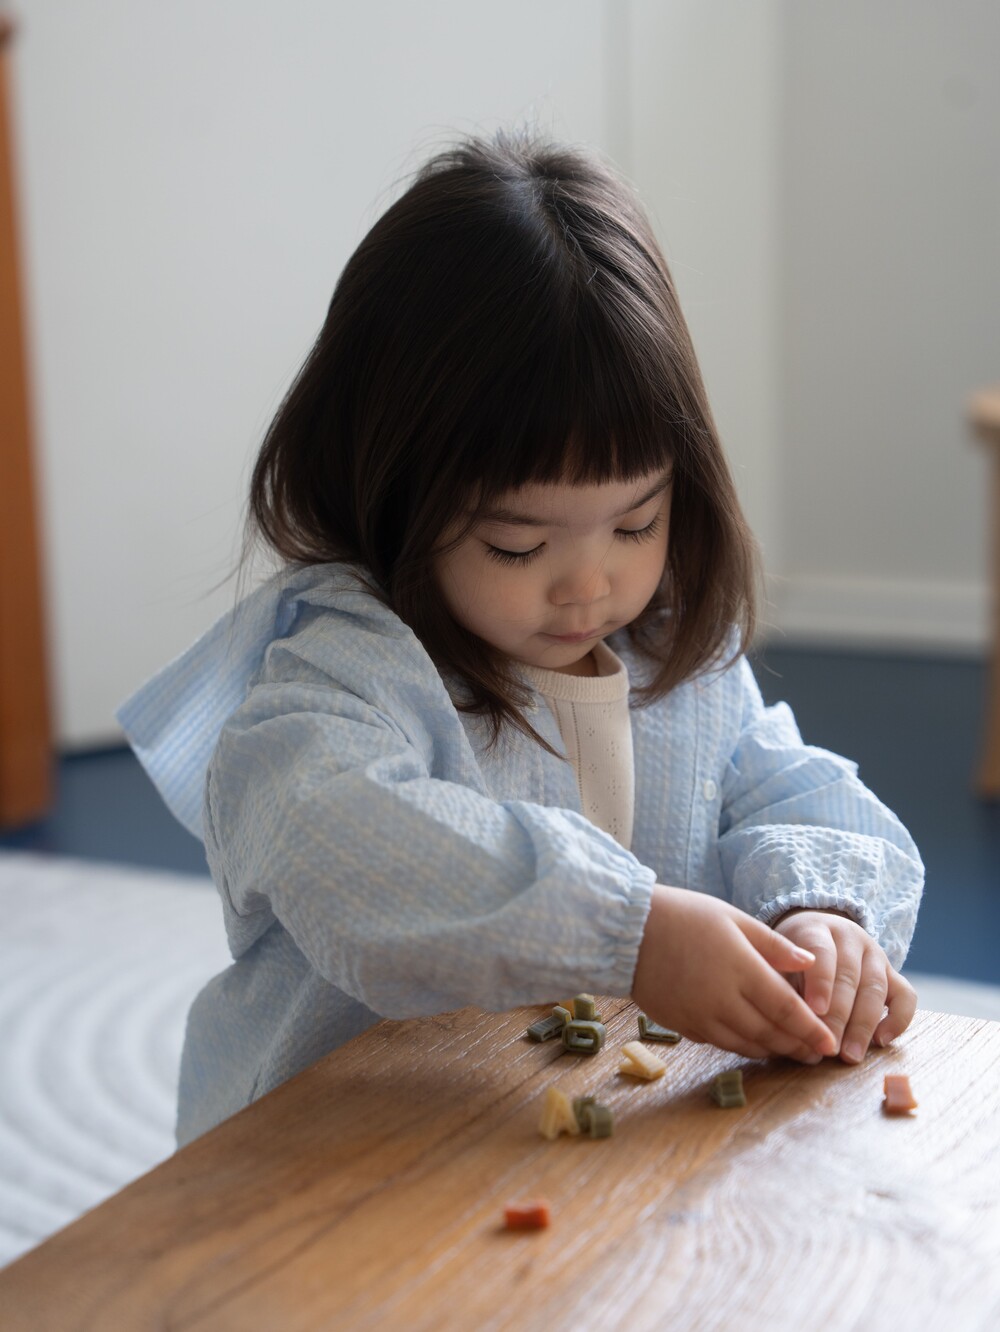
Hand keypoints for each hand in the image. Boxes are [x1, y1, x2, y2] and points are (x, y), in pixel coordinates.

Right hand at [632, 886, 837, 1062]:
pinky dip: (743, 1047)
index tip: (831, 1043)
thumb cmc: (683, 916)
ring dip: (773, 1051)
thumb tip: (811, 964)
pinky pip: (721, 1043)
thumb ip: (773, 945)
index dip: (812, 1030)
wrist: (627, 931)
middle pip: (770, 1034)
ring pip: (746, 1045)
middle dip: (798, 1046)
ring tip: (793, 1052)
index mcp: (740, 969)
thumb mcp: (732, 917)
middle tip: (819, 1054)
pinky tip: (755, 1043)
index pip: (787, 1009)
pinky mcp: (682, 1026)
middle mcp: (722, 1000)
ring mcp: (700, 1017)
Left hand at [773, 909, 916, 1062]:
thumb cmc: (789, 958)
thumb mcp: (778, 961)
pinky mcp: (893, 973)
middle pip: (849, 975)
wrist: (816, 934)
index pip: (821, 952)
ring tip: (850, 1055)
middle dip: (839, 1015)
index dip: (820, 982)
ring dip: (863, 1025)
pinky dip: (898, 1020)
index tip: (814, 1011)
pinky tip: (881, 1042)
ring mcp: (875, 954)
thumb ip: (782, 984)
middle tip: (828, 1047)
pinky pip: (906, 996)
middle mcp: (850, 937)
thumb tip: (787, 1020)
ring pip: (876, 987)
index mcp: (816, 928)